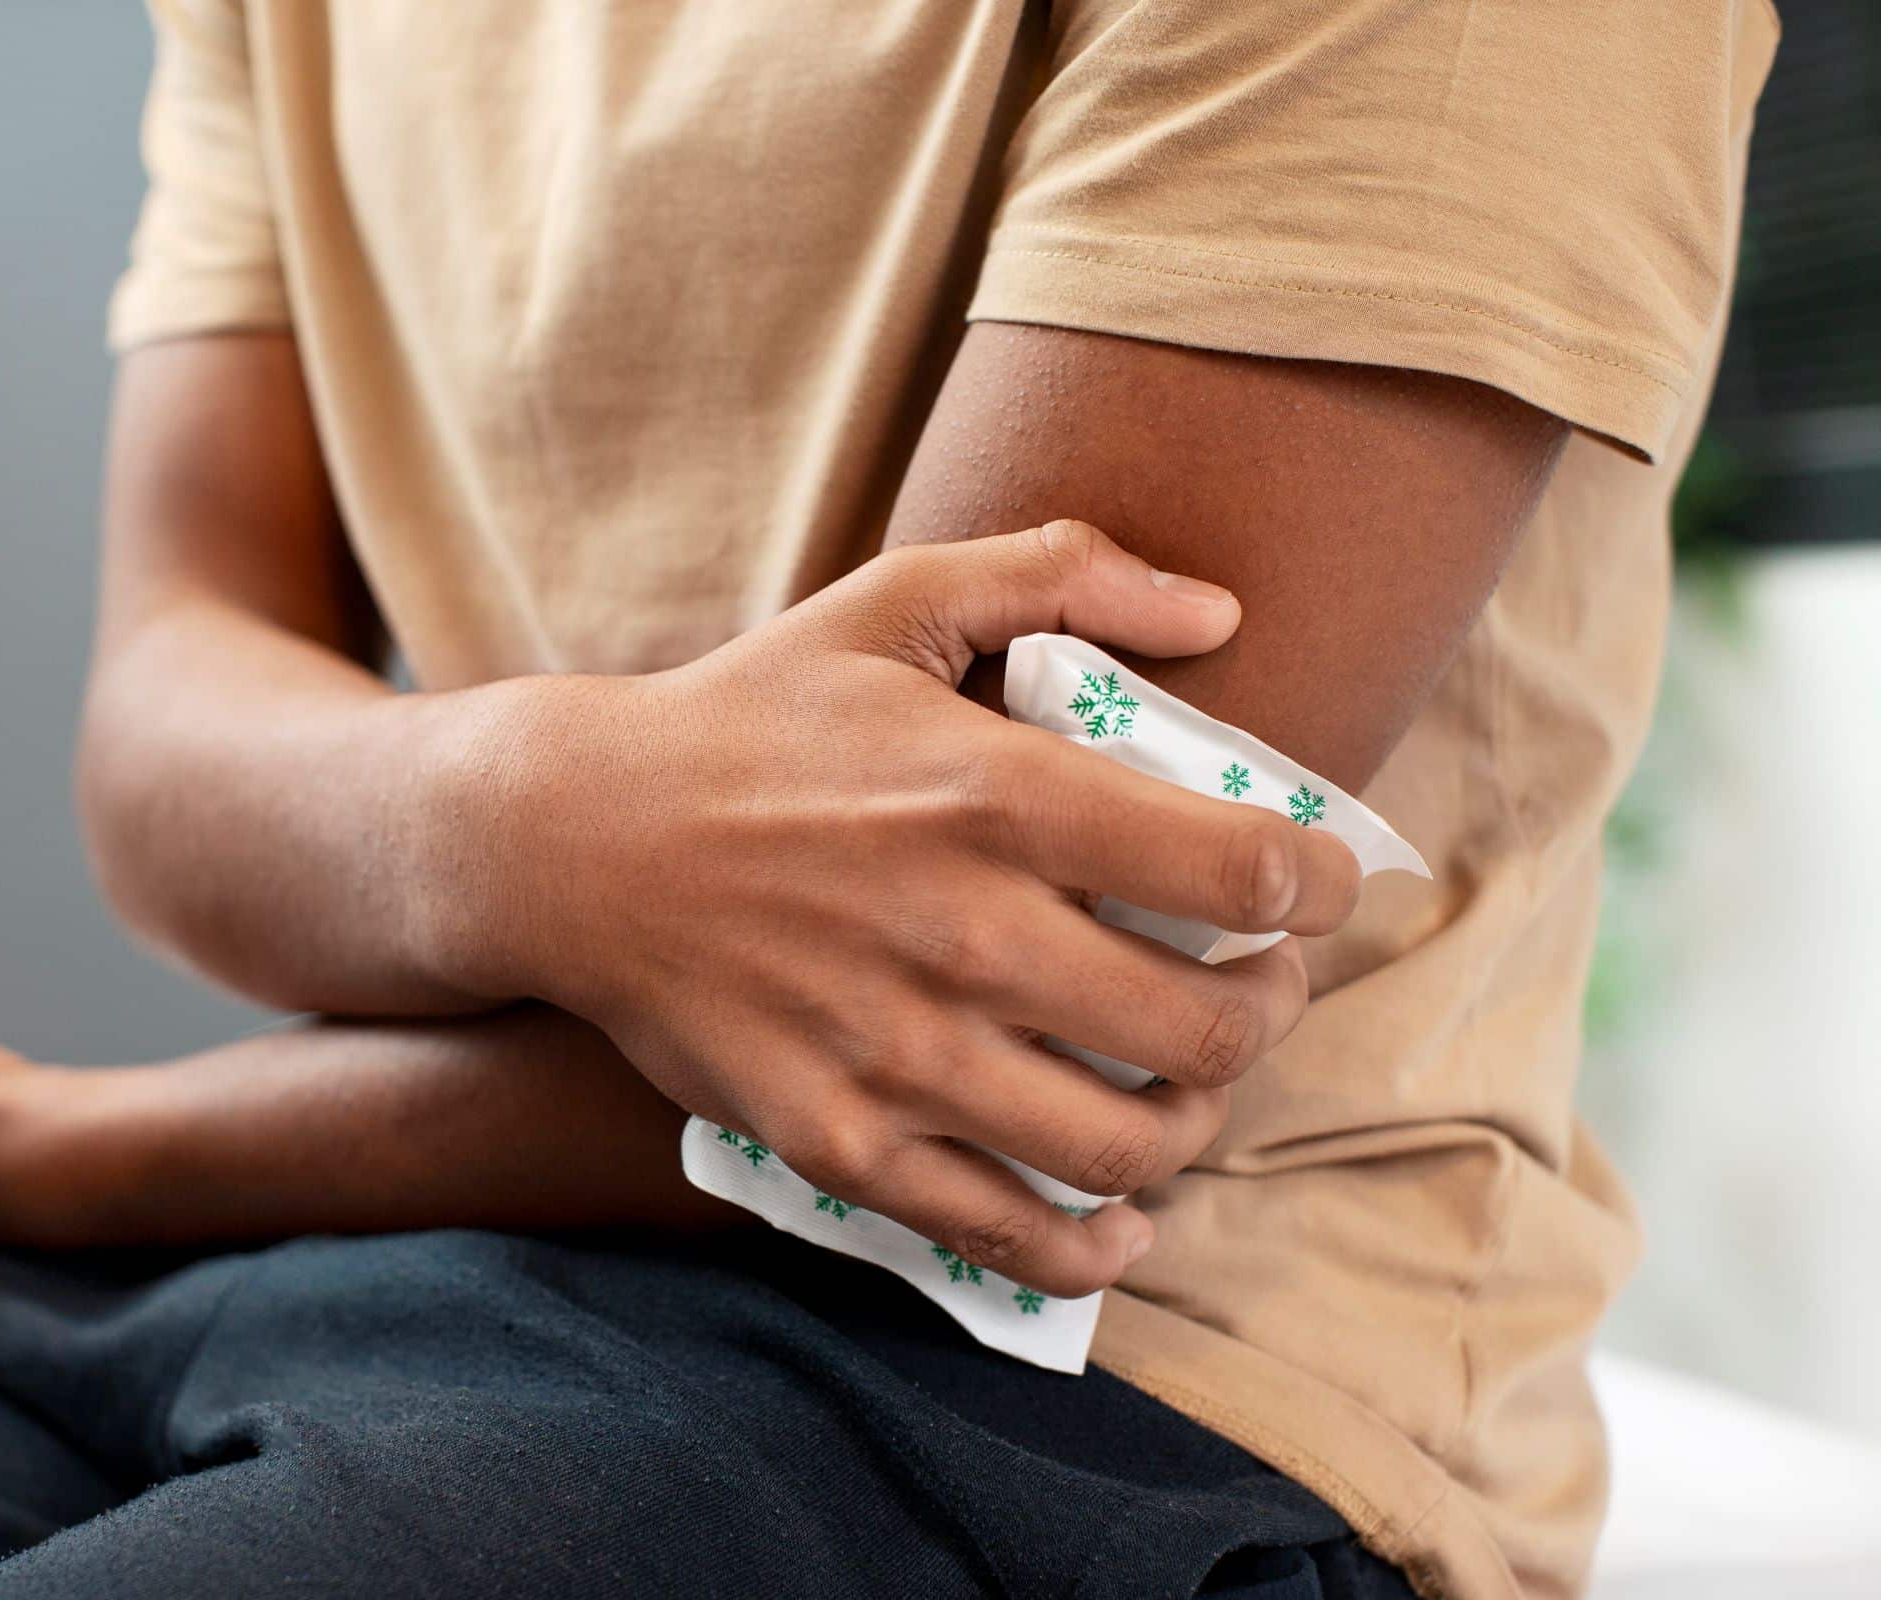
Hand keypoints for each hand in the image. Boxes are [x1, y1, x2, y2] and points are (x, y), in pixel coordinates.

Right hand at [457, 521, 1362, 1296]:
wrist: (573, 841)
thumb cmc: (751, 718)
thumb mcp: (891, 604)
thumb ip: (1059, 574)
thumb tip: (1220, 606)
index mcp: (995, 793)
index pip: (1242, 872)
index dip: (1319, 887)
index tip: (1311, 886)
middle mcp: (962, 933)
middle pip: (1208, 1029)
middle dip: (1270, 1011)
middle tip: (1254, 983)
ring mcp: (899, 1053)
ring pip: (1129, 1142)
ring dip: (1196, 1120)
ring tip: (1186, 1082)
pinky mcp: (839, 1139)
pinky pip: (1009, 1231)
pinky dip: (1091, 1243)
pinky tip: (1118, 1212)